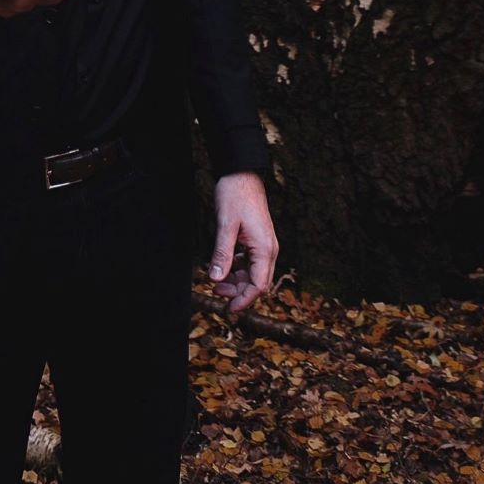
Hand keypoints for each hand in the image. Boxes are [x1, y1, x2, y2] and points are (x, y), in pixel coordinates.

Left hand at [208, 171, 277, 314]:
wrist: (241, 173)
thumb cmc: (235, 195)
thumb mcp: (225, 225)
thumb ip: (222, 253)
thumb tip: (216, 278)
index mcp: (265, 248)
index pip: (259, 285)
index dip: (244, 300)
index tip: (229, 309)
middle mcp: (269, 249)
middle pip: (257, 282)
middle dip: (238, 291)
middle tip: (215, 291)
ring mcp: (264, 244)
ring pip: (253, 272)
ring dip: (236, 280)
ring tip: (216, 280)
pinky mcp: (258, 239)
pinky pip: (250, 262)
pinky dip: (237, 267)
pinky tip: (224, 266)